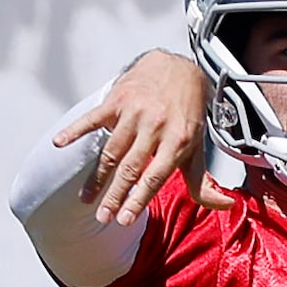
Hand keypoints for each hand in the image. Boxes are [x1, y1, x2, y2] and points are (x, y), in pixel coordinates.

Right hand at [53, 49, 230, 225]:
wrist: (179, 67)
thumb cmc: (187, 113)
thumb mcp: (198, 146)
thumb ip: (203, 180)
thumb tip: (225, 205)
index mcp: (178, 139)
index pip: (155, 177)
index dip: (138, 200)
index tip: (124, 219)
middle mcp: (156, 125)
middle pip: (130, 167)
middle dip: (115, 195)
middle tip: (102, 216)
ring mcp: (135, 111)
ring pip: (111, 150)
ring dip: (97, 177)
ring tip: (86, 198)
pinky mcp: (118, 98)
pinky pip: (94, 117)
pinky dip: (75, 129)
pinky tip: (60, 143)